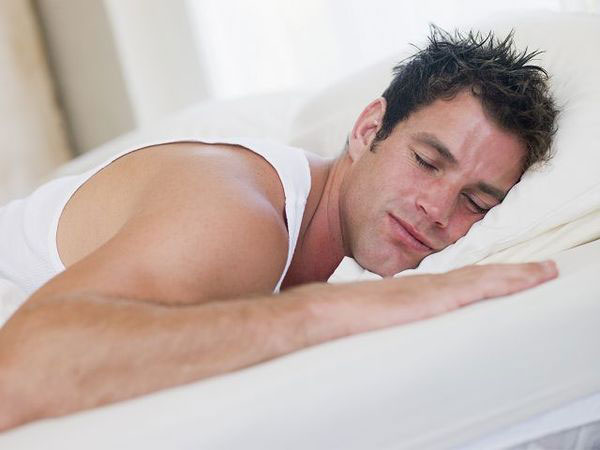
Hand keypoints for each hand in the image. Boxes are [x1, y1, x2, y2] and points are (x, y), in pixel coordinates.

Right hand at [292, 261, 557, 341]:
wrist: (323, 313)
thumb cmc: (341, 320)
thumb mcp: (373, 320)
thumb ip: (391, 320)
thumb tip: (394, 331)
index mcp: (413, 293)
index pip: (457, 283)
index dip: (484, 279)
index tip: (506, 277)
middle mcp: (426, 287)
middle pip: (477, 276)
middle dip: (509, 273)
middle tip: (539, 270)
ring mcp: (430, 290)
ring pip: (483, 278)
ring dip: (514, 275)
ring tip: (540, 272)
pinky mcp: (432, 298)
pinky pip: (477, 286)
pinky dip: (504, 281)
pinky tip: (524, 279)